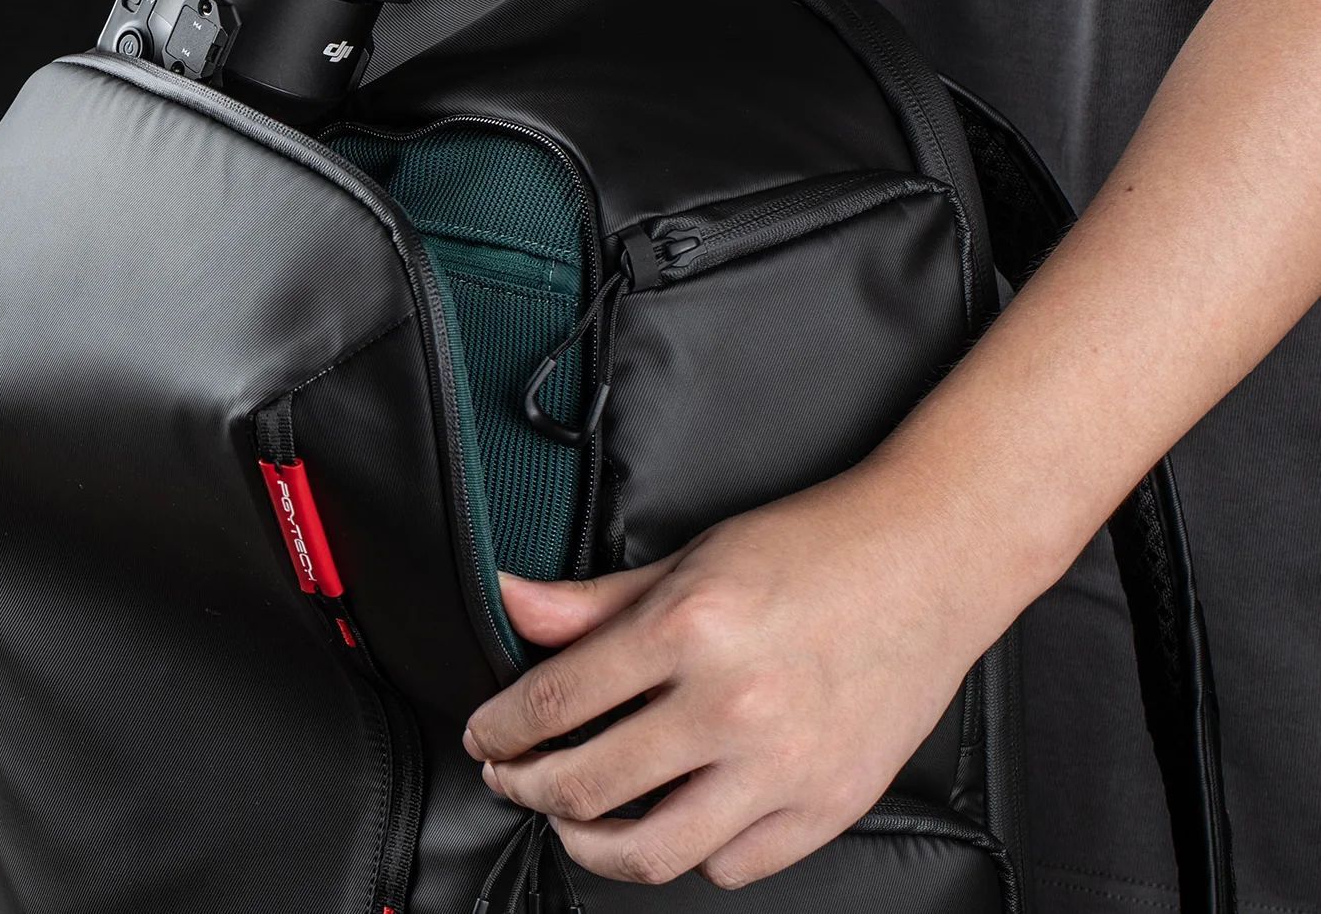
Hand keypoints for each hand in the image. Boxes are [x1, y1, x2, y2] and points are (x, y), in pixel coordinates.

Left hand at [463, 467, 1026, 889]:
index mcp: (690, 630)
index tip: (484, 736)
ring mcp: (784, 768)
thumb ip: (593, 599)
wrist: (927, 561)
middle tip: (510, 776)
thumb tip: (510, 603)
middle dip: (527, 787)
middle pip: (589, 785)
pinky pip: (731, 864)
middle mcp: (733, 706)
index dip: (501, 729)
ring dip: (589, 844)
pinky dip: (687, 852)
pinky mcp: (828, 806)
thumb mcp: (689, 557)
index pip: (558, 702)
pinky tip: (670, 821)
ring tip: (572, 820)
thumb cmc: (812, 548)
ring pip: (653, 852)